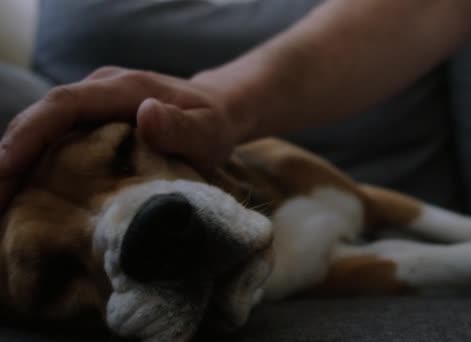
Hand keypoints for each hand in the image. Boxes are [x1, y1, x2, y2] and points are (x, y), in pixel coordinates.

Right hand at [0, 66, 250, 211]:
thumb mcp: (209, 129)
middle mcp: (100, 90)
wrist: (218, 109)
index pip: (64, 105)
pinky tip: (24, 195)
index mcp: (123, 89)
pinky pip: (56, 139)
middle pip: (42, 118)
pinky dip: (35, 165)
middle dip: (10, 157)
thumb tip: (145, 115)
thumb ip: (181, 127)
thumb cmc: (213, 122)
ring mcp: (94, 105)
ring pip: (43, 129)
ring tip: (0, 206)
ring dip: (16, 164)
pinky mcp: (93, 121)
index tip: (3, 170)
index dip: (30, 134)